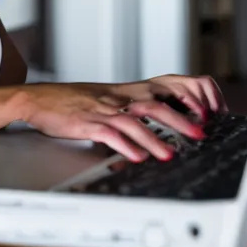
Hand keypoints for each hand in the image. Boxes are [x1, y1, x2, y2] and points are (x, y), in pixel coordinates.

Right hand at [21, 75, 227, 162]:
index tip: (205, 113)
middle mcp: (118, 98)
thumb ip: (132, 108)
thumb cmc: (75, 100)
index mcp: (126, 92)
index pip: (164, 89)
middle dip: (180, 120)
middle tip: (199, 135)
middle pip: (155, 104)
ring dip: (155, 139)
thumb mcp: (108, 99)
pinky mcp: (86, 123)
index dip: (187, 99)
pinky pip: (109, 133)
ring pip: (135, 121)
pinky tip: (137, 157)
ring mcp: (102, 110)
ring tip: (170, 154)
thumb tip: (157, 124)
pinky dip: (125, 145)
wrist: (41, 99)